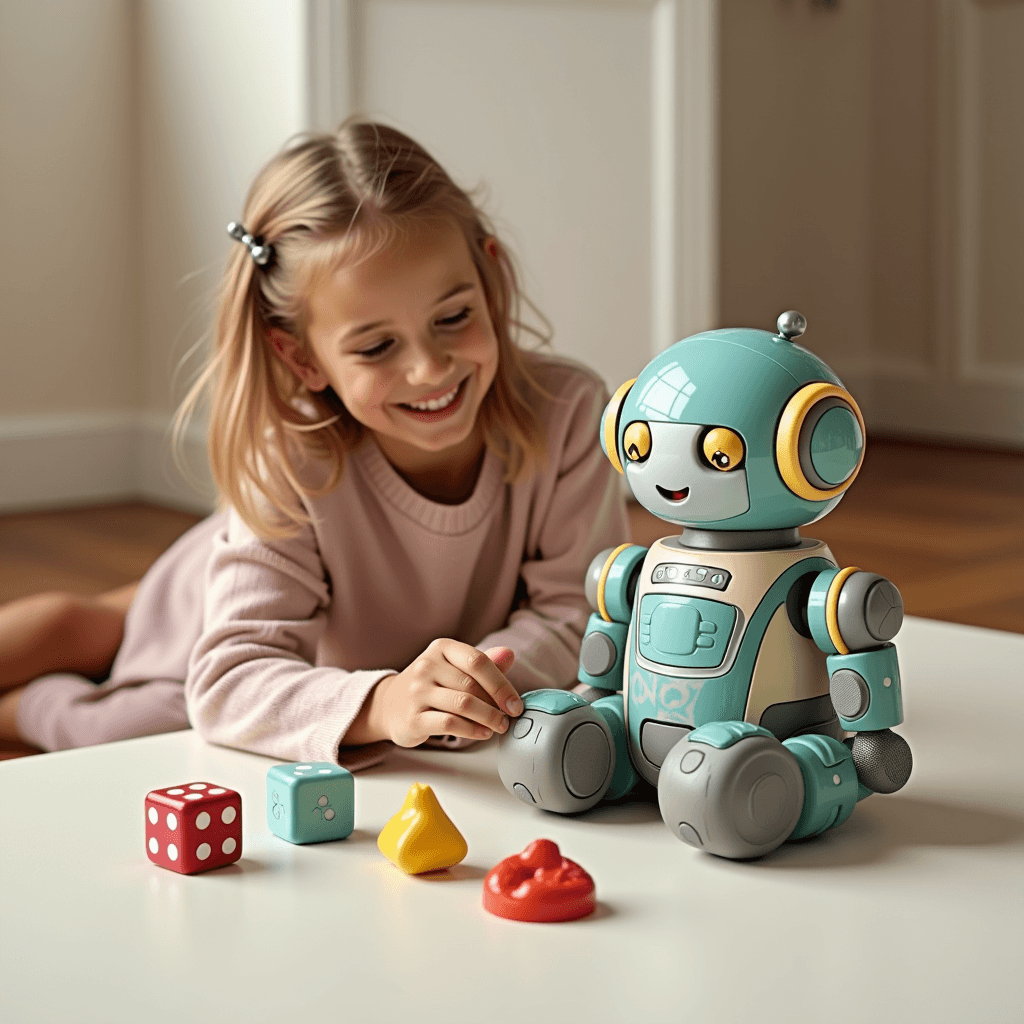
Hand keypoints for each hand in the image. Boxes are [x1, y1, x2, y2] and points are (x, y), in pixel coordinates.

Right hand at [360, 640, 522, 747]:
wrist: (389, 704)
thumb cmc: (431, 684)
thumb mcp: (455, 667)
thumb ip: (483, 663)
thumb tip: (509, 654)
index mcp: (442, 648)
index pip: (478, 661)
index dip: (501, 683)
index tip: (515, 702)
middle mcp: (427, 665)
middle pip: (472, 685)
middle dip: (496, 705)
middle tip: (509, 717)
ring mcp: (417, 691)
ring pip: (463, 704)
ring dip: (488, 718)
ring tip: (498, 726)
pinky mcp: (412, 718)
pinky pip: (449, 724)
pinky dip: (472, 730)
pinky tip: (482, 733)